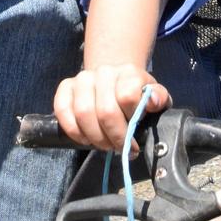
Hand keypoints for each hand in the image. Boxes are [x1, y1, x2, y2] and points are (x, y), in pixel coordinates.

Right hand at [52, 64, 166, 152]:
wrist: (115, 80)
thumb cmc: (136, 94)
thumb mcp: (154, 96)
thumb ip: (159, 98)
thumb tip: (153, 101)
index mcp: (129, 72)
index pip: (127, 96)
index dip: (130, 123)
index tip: (134, 140)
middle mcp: (105, 72)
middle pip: (105, 111)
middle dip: (113, 137)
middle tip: (117, 148)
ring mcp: (83, 78)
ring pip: (83, 112)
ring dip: (94, 137)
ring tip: (103, 145)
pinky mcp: (66, 86)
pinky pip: (62, 109)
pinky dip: (73, 130)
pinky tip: (84, 138)